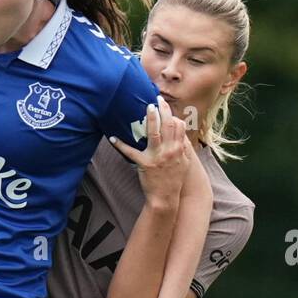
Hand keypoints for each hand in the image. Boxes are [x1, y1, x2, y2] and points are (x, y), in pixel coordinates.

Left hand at [109, 96, 189, 210]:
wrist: (166, 198)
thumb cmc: (174, 181)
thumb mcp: (184, 164)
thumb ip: (184, 149)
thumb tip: (182, 136)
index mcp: (178, 149)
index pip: (178, 126)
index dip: (172, 115)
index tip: (165, 107)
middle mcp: (169, 150)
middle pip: (168, 125)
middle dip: (163, 110)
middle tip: (157, 100)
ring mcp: (157, 156)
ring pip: (154, 132)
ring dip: (151, 118)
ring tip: (147, 107)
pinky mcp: (145, 164)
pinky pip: (131, 152)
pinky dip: (121, 145)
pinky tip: (113, 138)